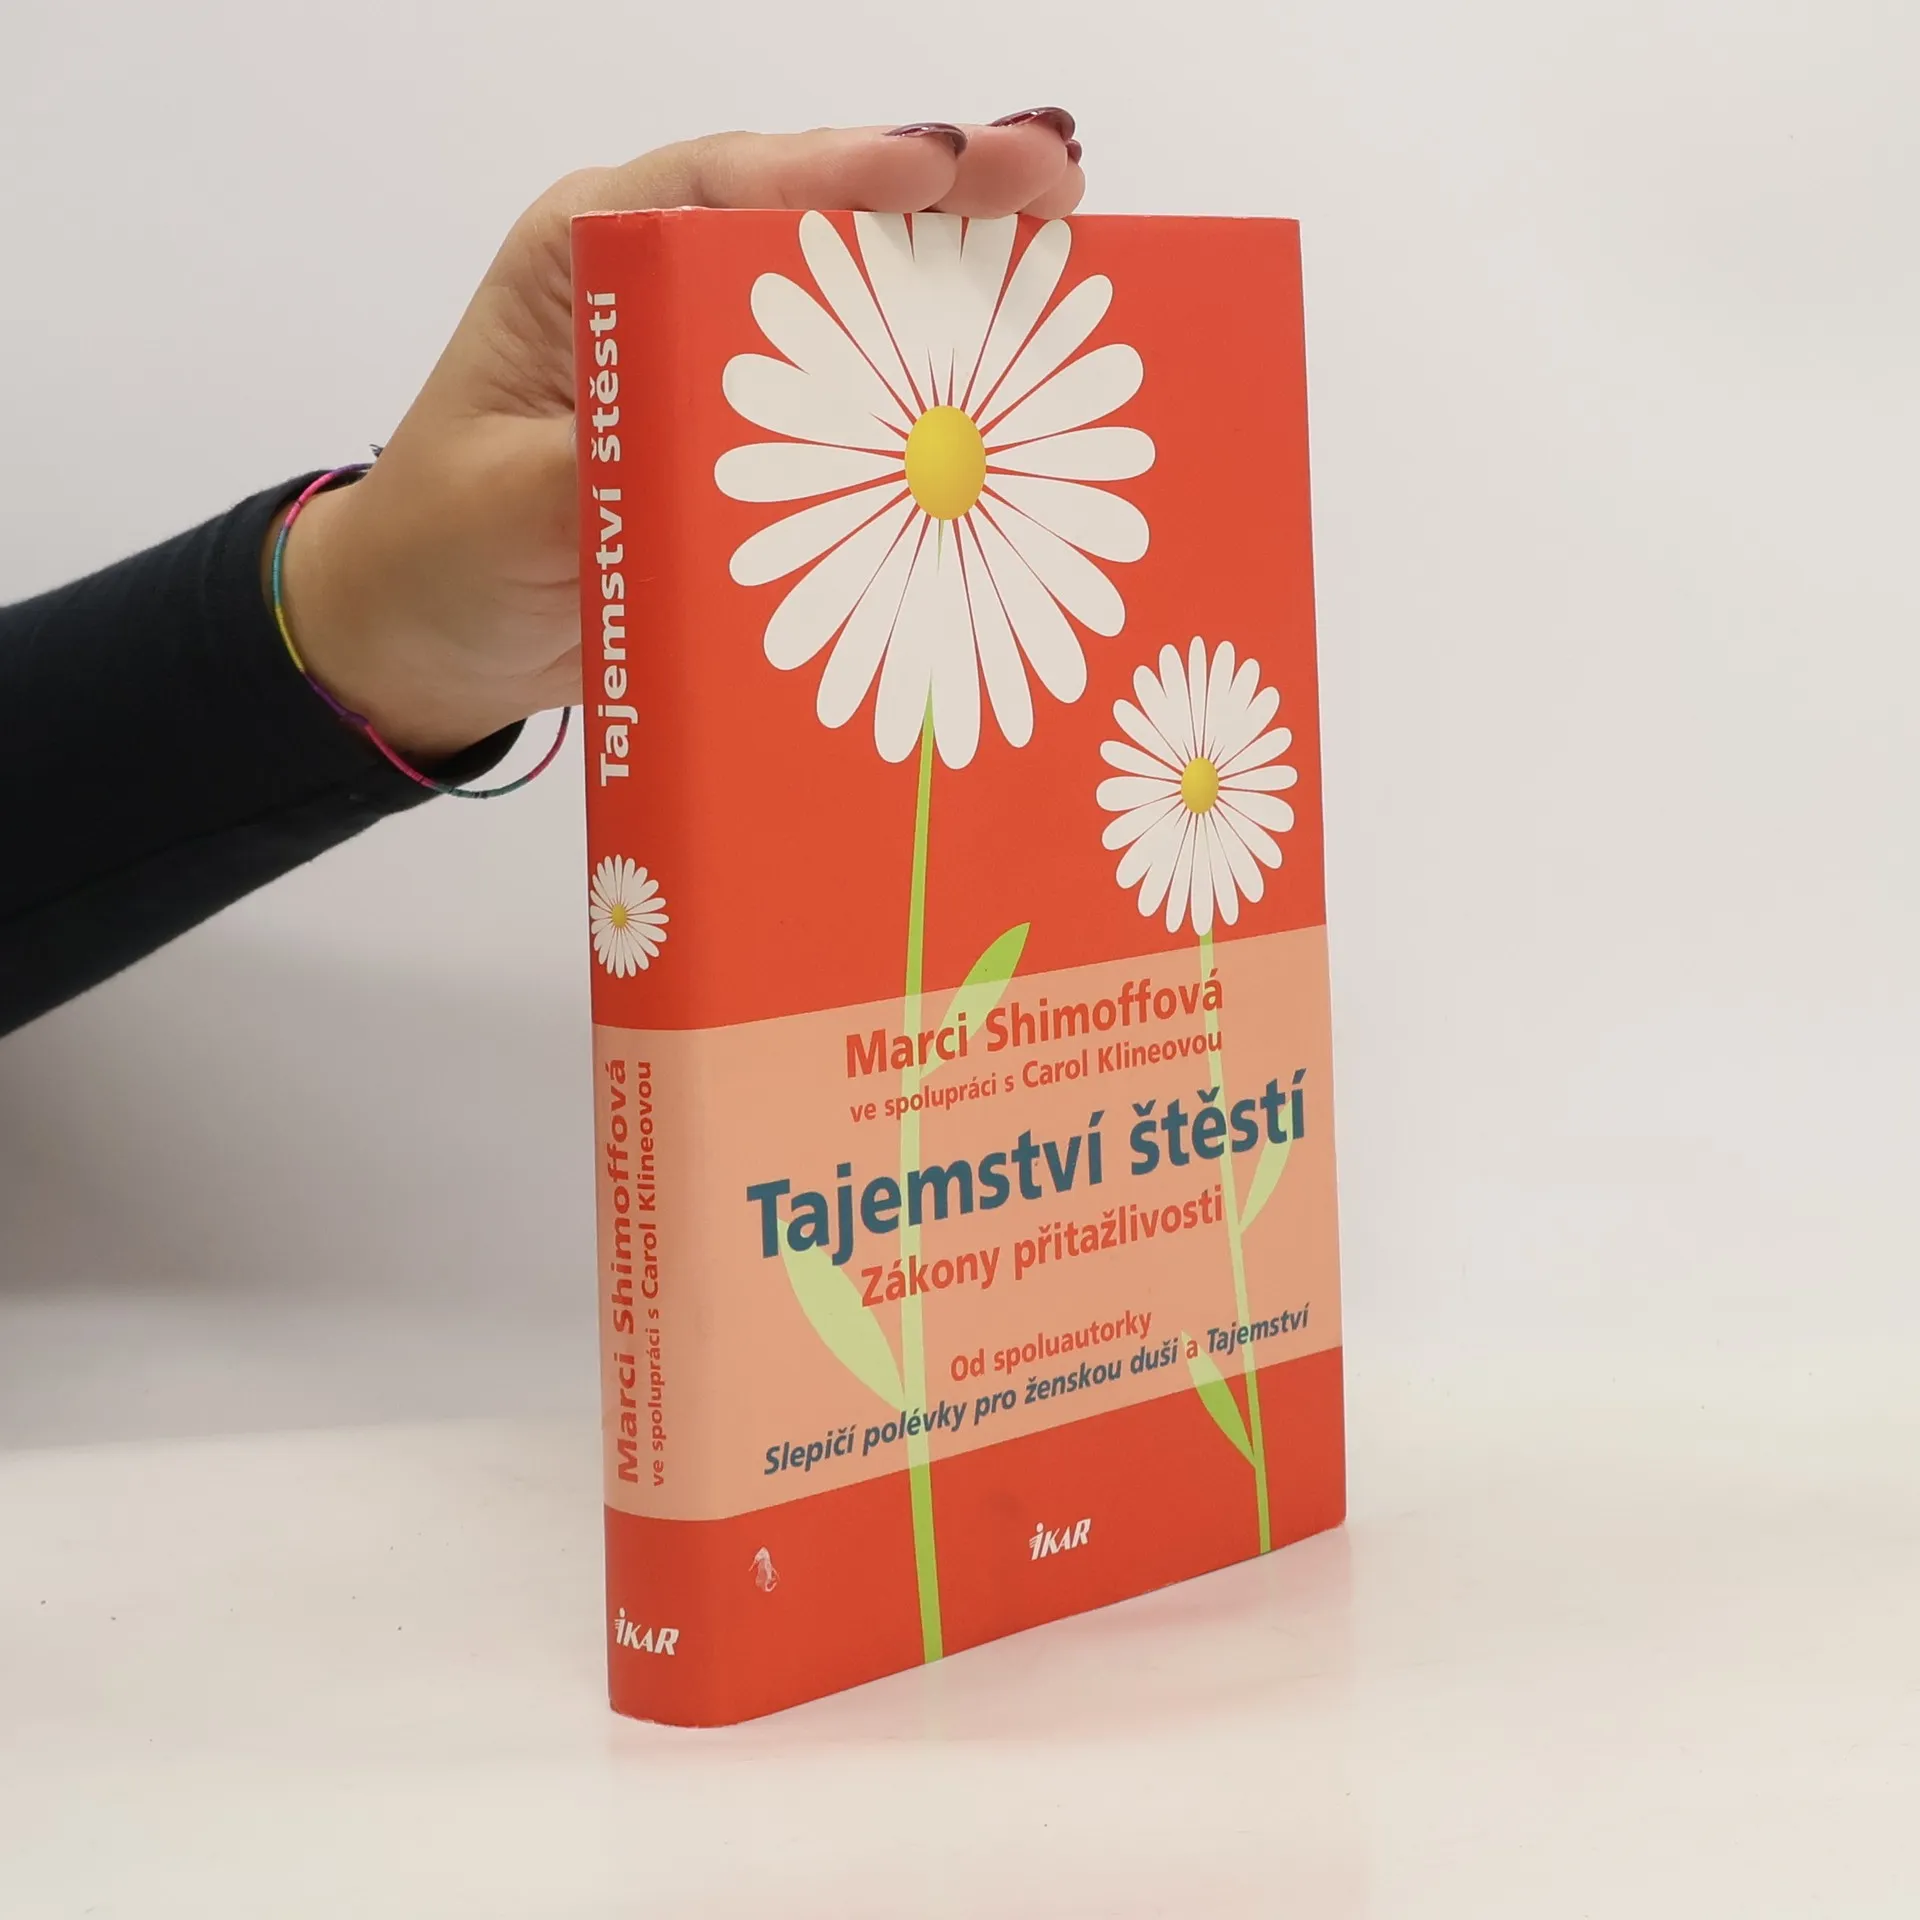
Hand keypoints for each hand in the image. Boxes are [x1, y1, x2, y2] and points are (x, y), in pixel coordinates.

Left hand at [277, 115, 1085, 759]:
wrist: (437, 644)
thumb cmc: (443, 553)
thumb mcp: (506, 507)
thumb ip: (599, 467)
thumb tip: (700, 459)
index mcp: (589, 260)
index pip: (723, 187)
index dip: (838, 171)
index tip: (936, 164)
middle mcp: (668, 295)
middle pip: (817, 225)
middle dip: (942, 197)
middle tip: (1057, 174)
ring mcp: (721, 374)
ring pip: (856, 309)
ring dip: (961, 290)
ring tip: (1072, 260)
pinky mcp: (756, 453)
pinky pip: (857, 418)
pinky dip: (934, 408)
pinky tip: (1013, 403)